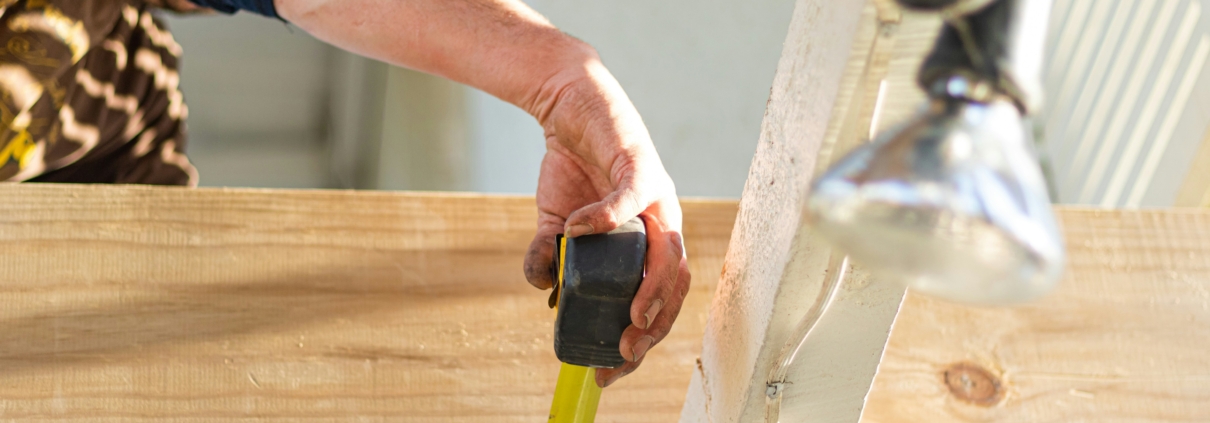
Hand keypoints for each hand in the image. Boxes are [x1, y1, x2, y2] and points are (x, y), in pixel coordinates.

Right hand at [276, 0, 686, 387]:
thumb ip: (552, 255)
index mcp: (648, 242)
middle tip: (626, 351)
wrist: (567, 106)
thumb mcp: (555, 220)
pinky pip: (632, 195)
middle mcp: (661, 222)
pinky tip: (580, 233)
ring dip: (652, 287)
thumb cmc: (573, 165)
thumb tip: (543, 290)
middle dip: (654, 325)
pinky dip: (608, 217)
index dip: (641, 339)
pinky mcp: (638, 163)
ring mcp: (654, 195)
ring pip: (670, 250)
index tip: (613, 370)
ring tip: (628, 315)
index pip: (658, 299)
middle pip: (675, 284)